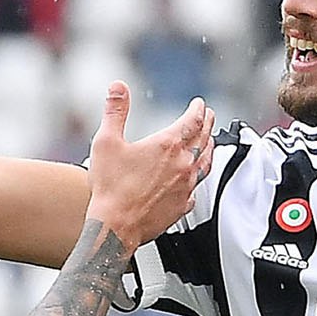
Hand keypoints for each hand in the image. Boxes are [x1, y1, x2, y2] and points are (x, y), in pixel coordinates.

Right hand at [86, 84, 215, 249]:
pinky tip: (195, 181)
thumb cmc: (111, 190)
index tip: (199, 104)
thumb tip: (118, 88)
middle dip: (207, 124)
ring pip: (205, 163)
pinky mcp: (182, 206)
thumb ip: (115, 111)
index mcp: (167, 146)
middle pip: (203, 139)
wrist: (115, 227)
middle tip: (210, 116)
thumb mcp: (106, 142)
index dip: (197, 110)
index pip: (192, 121)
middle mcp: (182, 165)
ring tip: (210, 142)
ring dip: (210, 149)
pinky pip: (196, 190)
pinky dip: (198, 180)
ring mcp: (185, 187)